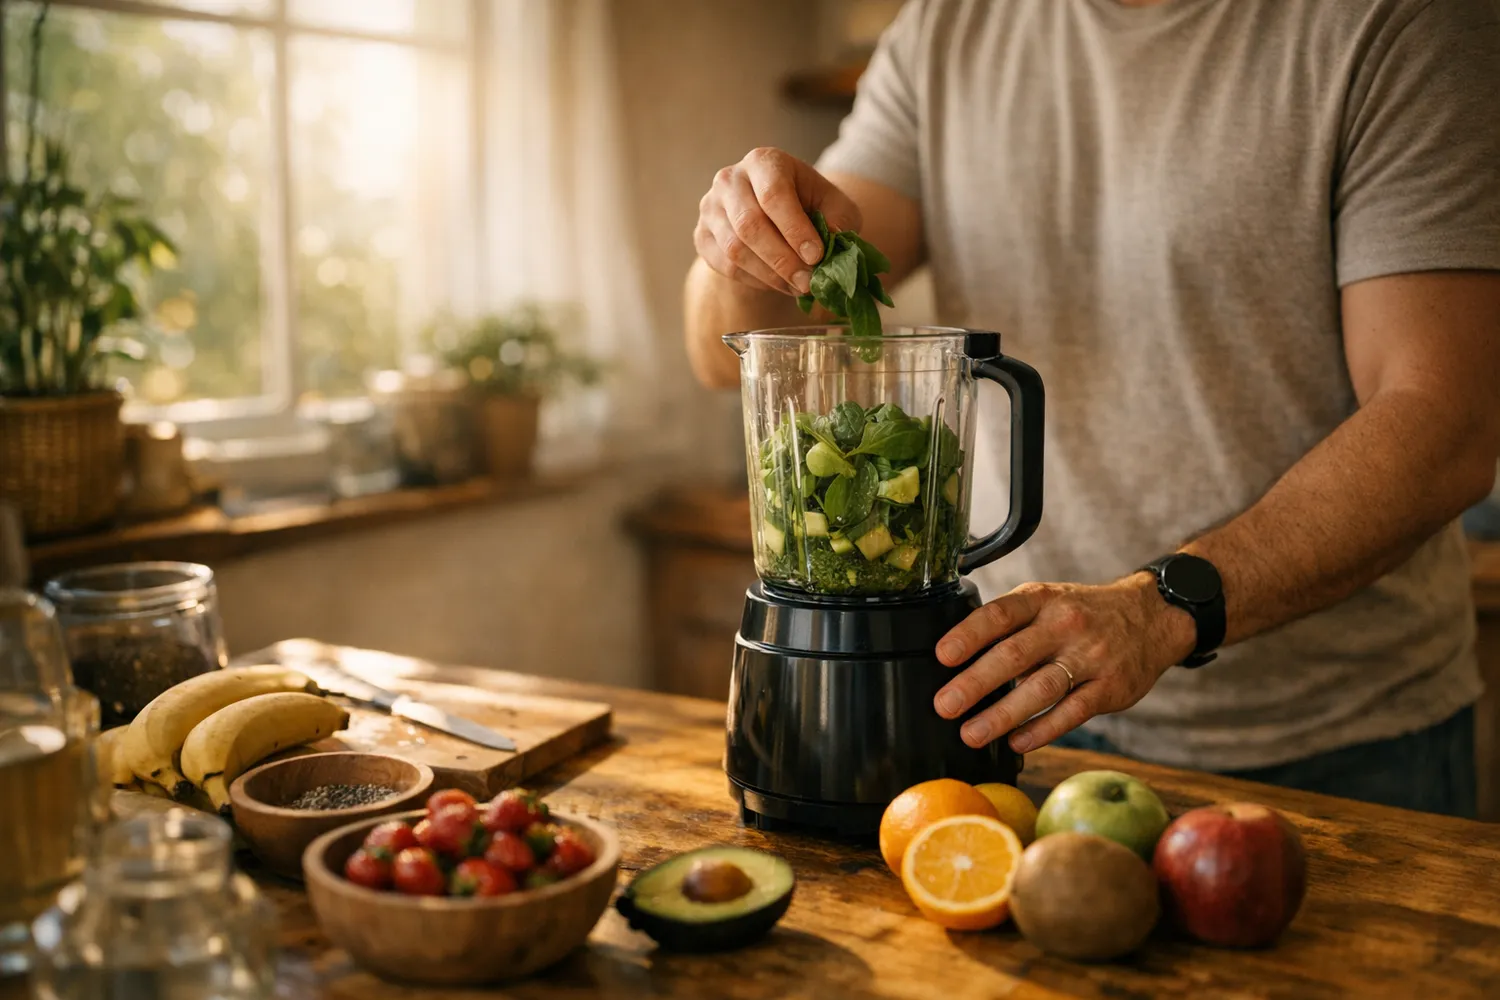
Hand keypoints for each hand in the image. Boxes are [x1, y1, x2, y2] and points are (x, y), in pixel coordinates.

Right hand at [694, 147, 861, 296]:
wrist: (776, 217)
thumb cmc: (809, 206)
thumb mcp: (833, 205)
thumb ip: (838, 218)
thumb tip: (834, 239)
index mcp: (764, 161)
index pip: (773, 194)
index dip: (794, 228)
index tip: (816, 256)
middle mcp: (730, 179)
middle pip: (750, 224)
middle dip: (782, 259)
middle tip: (808, 282)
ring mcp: (711, 208)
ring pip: (735, 249)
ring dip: (770, 275)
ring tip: (798, 287)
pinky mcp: (702, 236)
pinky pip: (725, 266)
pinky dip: (755, 280)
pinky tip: (778, 283)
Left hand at [933, 574, 1198, 752]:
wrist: (1152, 617)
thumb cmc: (1084, 613)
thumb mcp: (1047, 600)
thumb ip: (1010, 623)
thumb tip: (959, 657)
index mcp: (1042, 600)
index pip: (1000, 614)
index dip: (968, 635)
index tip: (941, 656)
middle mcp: (1065, 625)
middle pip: (1015, 655)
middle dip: (975, 683)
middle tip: (945, 705)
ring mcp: (1090, 657)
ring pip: (1041, 689)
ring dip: (1002, 715)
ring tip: (972, 733)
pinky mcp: (1110, 688)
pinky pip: (1071, 712)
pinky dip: (1041, 730)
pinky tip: (1016, 742)